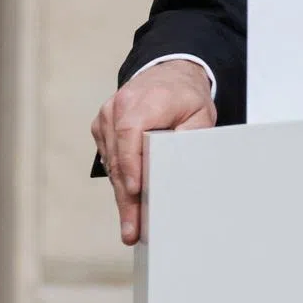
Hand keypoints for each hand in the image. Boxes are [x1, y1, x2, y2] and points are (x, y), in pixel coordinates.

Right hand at [90, 60, 215, 244]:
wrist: (169, 73)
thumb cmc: (186, 95)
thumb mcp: (199, 113)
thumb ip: (189, 138)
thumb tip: (178, 167)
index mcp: (145, 100)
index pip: (130, 133)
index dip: (131, 163)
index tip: (134, 190)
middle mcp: (120, 106)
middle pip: (119, 157)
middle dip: (125, 196)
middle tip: (131, 229)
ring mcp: (107, 115)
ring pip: (112, 162)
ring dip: (120, 193)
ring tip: (130, 224)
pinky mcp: (102, 125)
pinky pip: (108, 157)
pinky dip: (119, 178)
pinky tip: (128, 200)